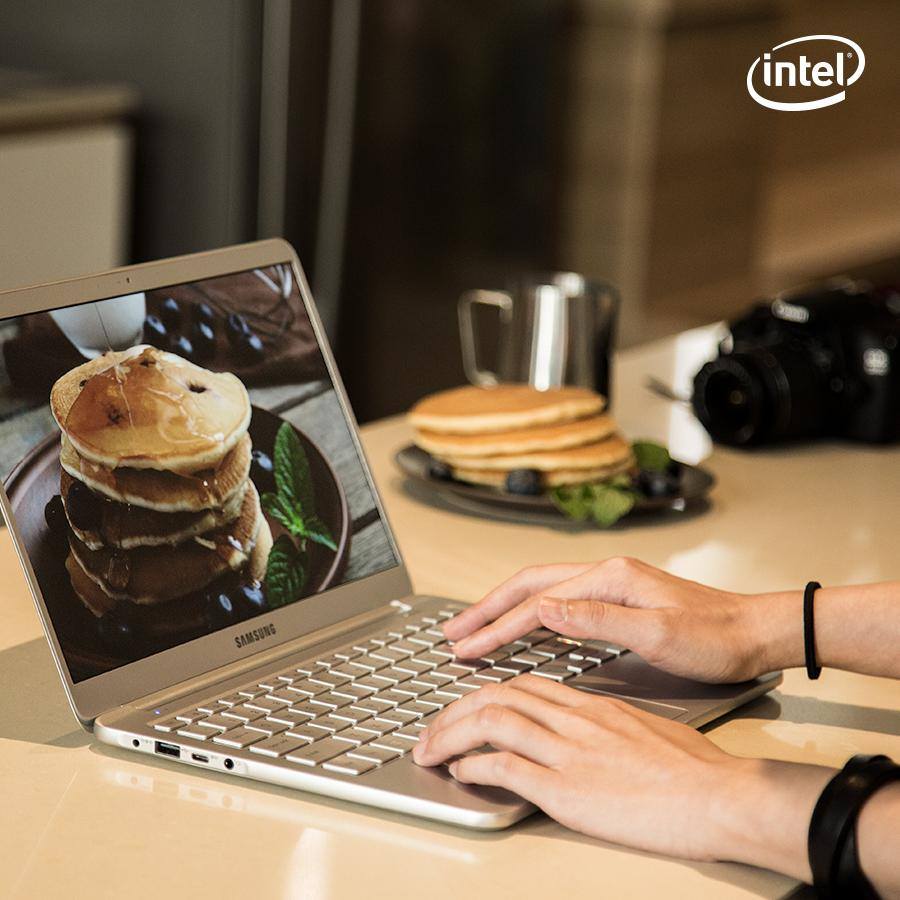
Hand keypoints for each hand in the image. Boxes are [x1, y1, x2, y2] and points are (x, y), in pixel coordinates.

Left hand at [412, 675, 833, 877]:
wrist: (719, 794)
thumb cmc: (694, 768)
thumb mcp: (644, 730)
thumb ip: (606, 726)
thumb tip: (587, 734)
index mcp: (591, 705)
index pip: (524, 685)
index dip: (485, 693)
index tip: (465, 705)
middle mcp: (573, 720)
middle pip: (497, 696)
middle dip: (454, 710)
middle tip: (430, 728)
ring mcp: (568, 752)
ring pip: (491, 722)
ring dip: (449, 734)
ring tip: (429, 748)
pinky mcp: (567, 789)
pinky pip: (505, 767)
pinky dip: (474, 766)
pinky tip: (460, 772)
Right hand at [445, 557, 798, 681]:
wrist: (754, 633)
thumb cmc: (714, 638)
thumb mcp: (658, 634)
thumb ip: (598, 621)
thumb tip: (544, 609)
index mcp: (609, 578)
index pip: (536, 602)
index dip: (497, 627)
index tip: (466, 647)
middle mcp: (604, 574)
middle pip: (528, 585)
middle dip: (486, 609)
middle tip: (452, 631)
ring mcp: (610, 584)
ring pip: (540, 591)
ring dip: (503, 609)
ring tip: (474, 628)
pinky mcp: (617, 599)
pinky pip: (559, 602)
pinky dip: (529, 615)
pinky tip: (520, 628)